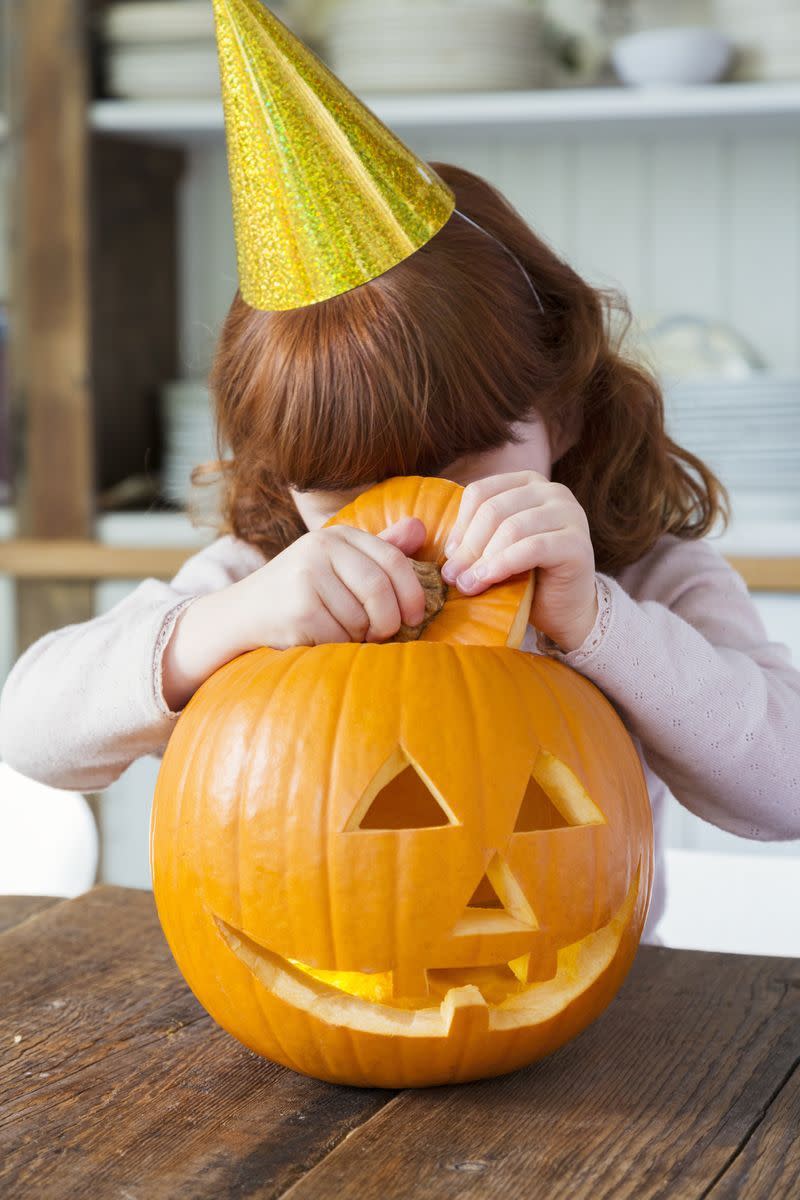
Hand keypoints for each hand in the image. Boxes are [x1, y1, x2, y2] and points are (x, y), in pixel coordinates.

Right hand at [161, 517, 427, 711]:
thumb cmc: (300, 592)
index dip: (413, 593)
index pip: (393, 561)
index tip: (415, 616)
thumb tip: (420, 527)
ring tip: (342, 633)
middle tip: (382, 634)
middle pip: (380, 590)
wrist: (241, 614)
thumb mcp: (338, 564)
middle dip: (388, 621)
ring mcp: (307, 576)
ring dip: (359, 637)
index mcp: (338, 535)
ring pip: (361, 619)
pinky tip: (321, 639)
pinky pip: (339, 637)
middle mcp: (321, 548)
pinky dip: (338, 647)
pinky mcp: (298, 607)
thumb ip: (379, 549)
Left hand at [441, 471, 597, 652]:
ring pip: (511, 528)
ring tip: (465, 584)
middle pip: (494, 509)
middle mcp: (553, 491)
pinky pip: (531, 548)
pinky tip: (485, 581)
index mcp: (529, 483)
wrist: (566, 610)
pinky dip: (502, 565)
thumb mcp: (496, 549)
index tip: (449, 556)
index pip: (481, 492)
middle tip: (451, 576)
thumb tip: (444, 549)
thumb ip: (475, 537)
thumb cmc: (527, 578)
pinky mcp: (577, 543)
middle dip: (467, 546)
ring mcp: (570, 514)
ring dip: (481, 560)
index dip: (459, 525)